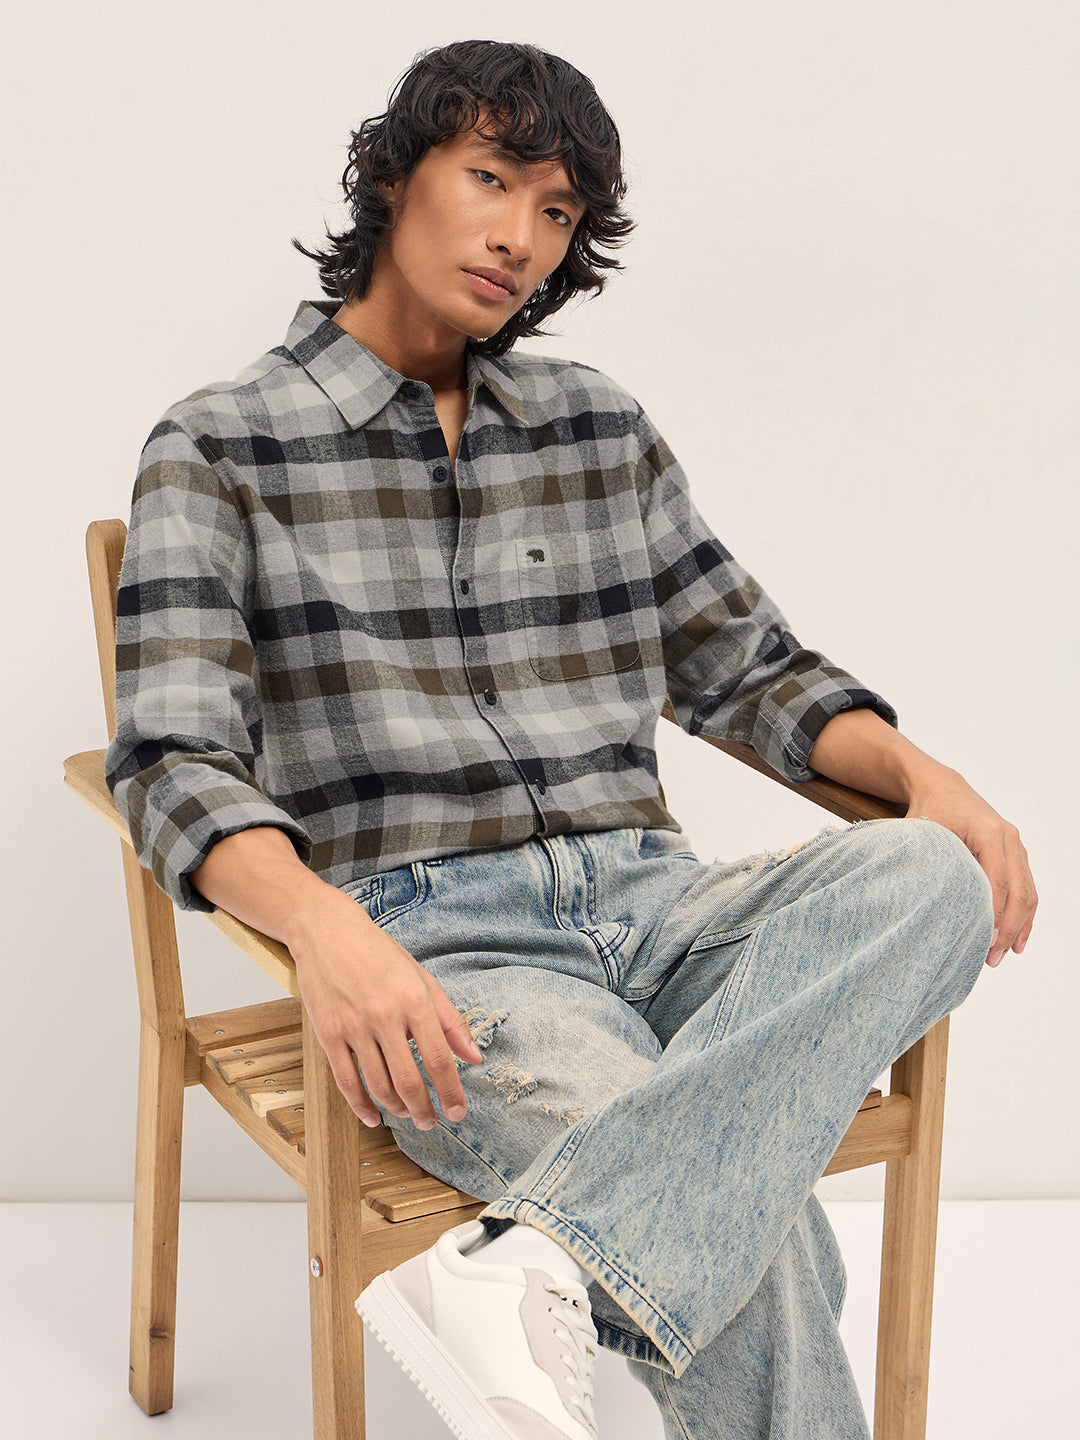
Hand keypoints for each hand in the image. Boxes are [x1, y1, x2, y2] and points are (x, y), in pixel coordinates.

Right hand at [287, 888, 483, 1127]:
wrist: (327, 932)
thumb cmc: (378, 954)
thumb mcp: (422, 978)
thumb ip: (450, 1019)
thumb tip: (473, 1057)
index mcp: (414, 999)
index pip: (439, 1058)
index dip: (451, 1092)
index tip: (457, 1112)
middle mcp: (384, 1015)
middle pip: (409, 1080)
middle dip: (424, 1110)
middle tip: (432, 1121)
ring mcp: (354, 1026)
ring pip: (379, 1085)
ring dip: (397, 1109)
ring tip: (408, 1115)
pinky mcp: (328, 1034)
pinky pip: (346, 1081)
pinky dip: (361, 1106)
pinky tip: (373, 1117)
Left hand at [904, 765, 1036, 966]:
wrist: (941, 787)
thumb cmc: (928, 810)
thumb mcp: (923, 833)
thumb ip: (930, 863)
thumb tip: (925, 904)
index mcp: (989, 832)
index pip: (998, 881)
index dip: (995, 914)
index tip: (986, 940)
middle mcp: (1009, 838)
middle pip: (1019, 892)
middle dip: (1008, 928)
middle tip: (992, 957)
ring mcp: (1016, 846)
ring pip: (1028, 893)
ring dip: (1019, 926)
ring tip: (1005, 954)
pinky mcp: (1016, 854)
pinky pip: (1027, 888)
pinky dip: (1024, 914)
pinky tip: (1017, 939)